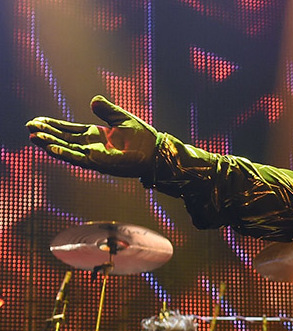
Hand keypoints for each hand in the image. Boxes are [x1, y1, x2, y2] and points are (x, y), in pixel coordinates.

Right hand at [27, 96, 158, 177]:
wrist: (157, 152)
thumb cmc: (143, 137)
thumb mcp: (122, 118)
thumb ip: (107, 110)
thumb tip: (94, 100)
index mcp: (96, 135)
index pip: (69, 130)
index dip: (53, 126)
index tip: (37, 121)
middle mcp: (92, 146)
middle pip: (64, 139)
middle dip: (47, 134)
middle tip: (28, 127)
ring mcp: (96, 156)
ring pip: (68, 149)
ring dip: (51, 144)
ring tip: (34, 137)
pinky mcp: (101, 163)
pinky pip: (79, 158)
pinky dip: (65, 153)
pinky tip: (51, 148)